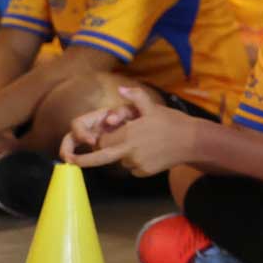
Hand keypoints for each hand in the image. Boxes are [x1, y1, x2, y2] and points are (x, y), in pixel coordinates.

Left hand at [59, 86, 193, 177]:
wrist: (192, 142)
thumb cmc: (172, 122)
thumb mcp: (153, 107)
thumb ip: (135, 98)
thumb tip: (121, 90)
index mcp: (128, 134)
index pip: (102, 140)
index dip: (101, 137)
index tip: (105, 132)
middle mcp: (129, 151)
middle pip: (100, 158)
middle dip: (83, 160)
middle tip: (70, 160)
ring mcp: (137, 164)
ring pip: (119, 160)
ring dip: (122, 154)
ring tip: (141, 143)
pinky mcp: (144, 172)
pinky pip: (132, 167)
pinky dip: (134, 161)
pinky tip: (149, 152)